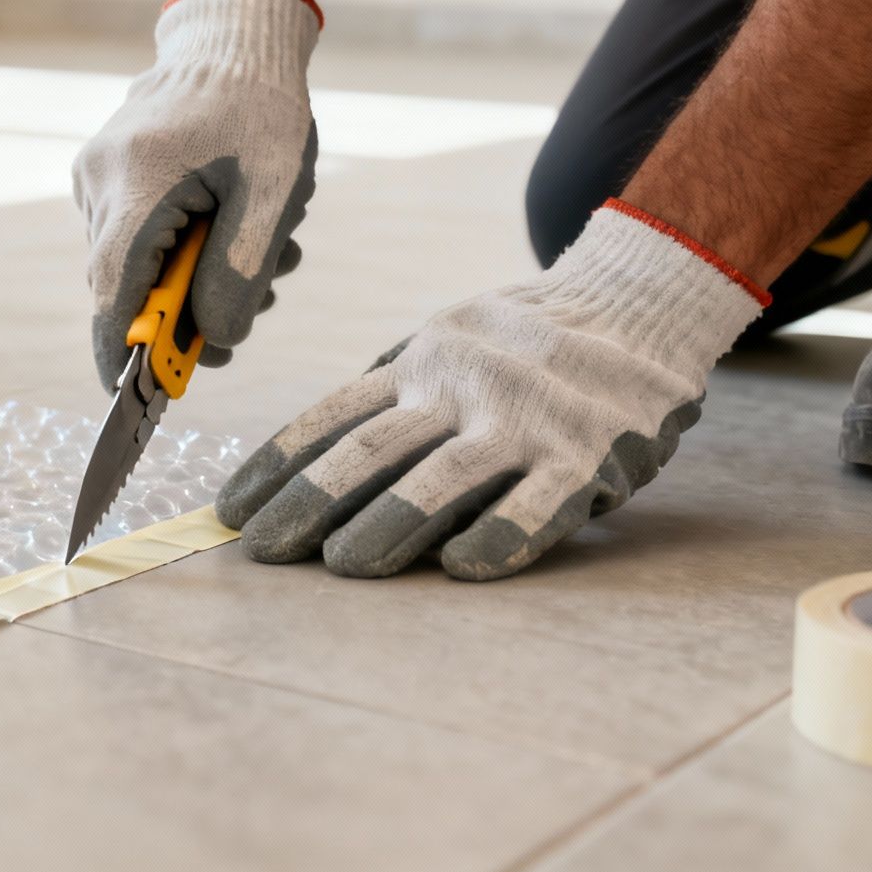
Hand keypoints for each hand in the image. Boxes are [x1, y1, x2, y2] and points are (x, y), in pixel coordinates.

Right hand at [73, 0, 321, 389]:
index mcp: (137, 184)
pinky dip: (183, 247)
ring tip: (272, 251)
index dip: (120, 353)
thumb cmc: (261, 109)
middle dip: (187, 313)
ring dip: (194, 277)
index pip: (113, 293)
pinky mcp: (105, 171)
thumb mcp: (273, 195)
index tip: (135, 399)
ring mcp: (96, 175)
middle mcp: (100, 181)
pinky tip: (235, 226)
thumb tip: (218, 341)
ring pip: (133, 262)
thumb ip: (243, 271)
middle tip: (258, 307)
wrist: (235, 36)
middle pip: (124, 285)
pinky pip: (135, 233)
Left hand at [216, 201, 768, 579]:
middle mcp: (461, 387)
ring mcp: (523, 421)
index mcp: (419, 362)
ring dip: (385, 526)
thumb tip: (311, 448)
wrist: (641, 303)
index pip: (331, 417)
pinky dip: (495, 537)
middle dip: (308, 504)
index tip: (231, 512)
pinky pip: (534, 506)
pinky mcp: (585, 456)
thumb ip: (391, 384)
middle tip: (264, 552)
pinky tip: (458, 568)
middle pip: (369, 450)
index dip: (276, 466)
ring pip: (439, 479)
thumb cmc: (527, 339)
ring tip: (341, 566)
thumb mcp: (447, 337)